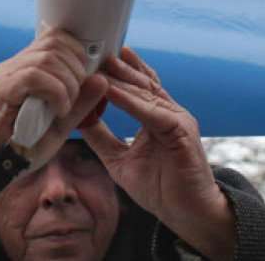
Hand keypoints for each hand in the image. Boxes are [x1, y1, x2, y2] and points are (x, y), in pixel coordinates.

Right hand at [0, 28, 109, 172]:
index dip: (76, 52)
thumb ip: (80, 104)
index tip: (84, 78)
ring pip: (46, 58)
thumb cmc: (18, 148)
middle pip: (53, 43)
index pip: (54, 37)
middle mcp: (12, 67)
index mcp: (24, 69)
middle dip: (76, 69)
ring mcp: (4, 77)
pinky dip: (55, 92)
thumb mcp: (58, 126)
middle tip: (76, 96)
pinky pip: (33, 76)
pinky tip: (58, 110)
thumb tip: (101, 80)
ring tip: (66, 106)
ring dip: (67, 83)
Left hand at [80, 46, 235, 260]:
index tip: (96, 56)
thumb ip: (102, 138)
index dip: (120, 69)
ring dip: (121, 79)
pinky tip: (113, 92)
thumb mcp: (119, 159)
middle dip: (118, 66)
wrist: (187, 213)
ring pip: (146, 93)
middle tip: (94, 50)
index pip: (138, 85)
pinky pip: (152, 112)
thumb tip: (78, 120)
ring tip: (100, 65)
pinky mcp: (181, 132)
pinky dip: (130, 102)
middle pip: (142, 82)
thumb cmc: (160, 188)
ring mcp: (178, 120)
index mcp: (158, 116)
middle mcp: (170, 112)